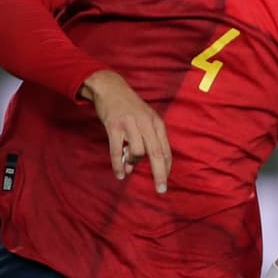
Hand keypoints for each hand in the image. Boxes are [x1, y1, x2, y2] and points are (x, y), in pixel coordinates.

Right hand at [80, 69, 171, 192]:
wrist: (111, 88)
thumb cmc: (129, 107)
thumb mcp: (144, 120)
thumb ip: (143, 142)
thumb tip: (134, 168)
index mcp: (157, 123)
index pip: (166, 149)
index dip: (167, 167)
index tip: (165, 181)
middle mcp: (146, 124)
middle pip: (156, 154)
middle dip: (160, 174)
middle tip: (161, 189)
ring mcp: (130, 124)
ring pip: (137, 152)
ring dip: (133, 163)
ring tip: (127, 164)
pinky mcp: (114, 126)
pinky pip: (117, 151)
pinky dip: (119, 165)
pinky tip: (120, 174)